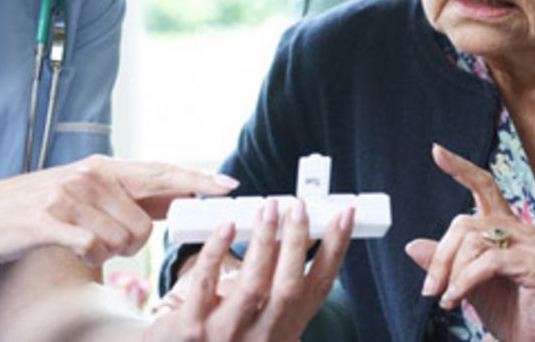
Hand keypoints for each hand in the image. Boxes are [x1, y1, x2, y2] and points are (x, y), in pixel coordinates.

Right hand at [0, 154, 236, 268]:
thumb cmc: (45, 206)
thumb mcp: (91, 191)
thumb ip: (135, 194)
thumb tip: (183, 196)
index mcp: (106, 167)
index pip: (162, 172)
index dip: (197, 180)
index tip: (229, 186)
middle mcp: (91, 176)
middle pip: (144, 220)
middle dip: (138, 240)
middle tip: (114, 243)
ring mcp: (70, 197)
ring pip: (121, 240)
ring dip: (108, 252)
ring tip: (83, 241)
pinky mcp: (51, 221)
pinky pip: (94, 249)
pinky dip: (89, 256)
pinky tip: (72, 248)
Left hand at [148, 199, 353, 341]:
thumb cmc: (229, 337)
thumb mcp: (264, 320)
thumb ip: (278, 283)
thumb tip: (297, 233)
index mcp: (285, 329)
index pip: (318, 287)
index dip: (335, 250)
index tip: (344, 216)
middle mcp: (262, 335)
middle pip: (289, 287)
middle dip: (297, 243)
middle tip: (300, 206)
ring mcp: (226, 334)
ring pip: (252, 285)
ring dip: (263, 242)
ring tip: (268, 207)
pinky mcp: (191, 327)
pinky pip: (204, 283)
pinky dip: (216, 252)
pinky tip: (225, 226)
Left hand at [403, 144, 534, 341]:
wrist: (534, 339)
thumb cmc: (504, 308)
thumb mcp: (464, 282)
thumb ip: (443, 262)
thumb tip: (412, 245)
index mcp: (503, 225)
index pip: (483, 186)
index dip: (460, 168)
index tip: (436, 151)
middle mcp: (518, 227)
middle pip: (464, 224)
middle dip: (440, 257)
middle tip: (430, 289)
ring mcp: (530, 244)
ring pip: (472, 242)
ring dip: (451, 274)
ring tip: (446, 299)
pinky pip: (487, 263)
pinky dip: (464, 281)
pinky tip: (456, 299)